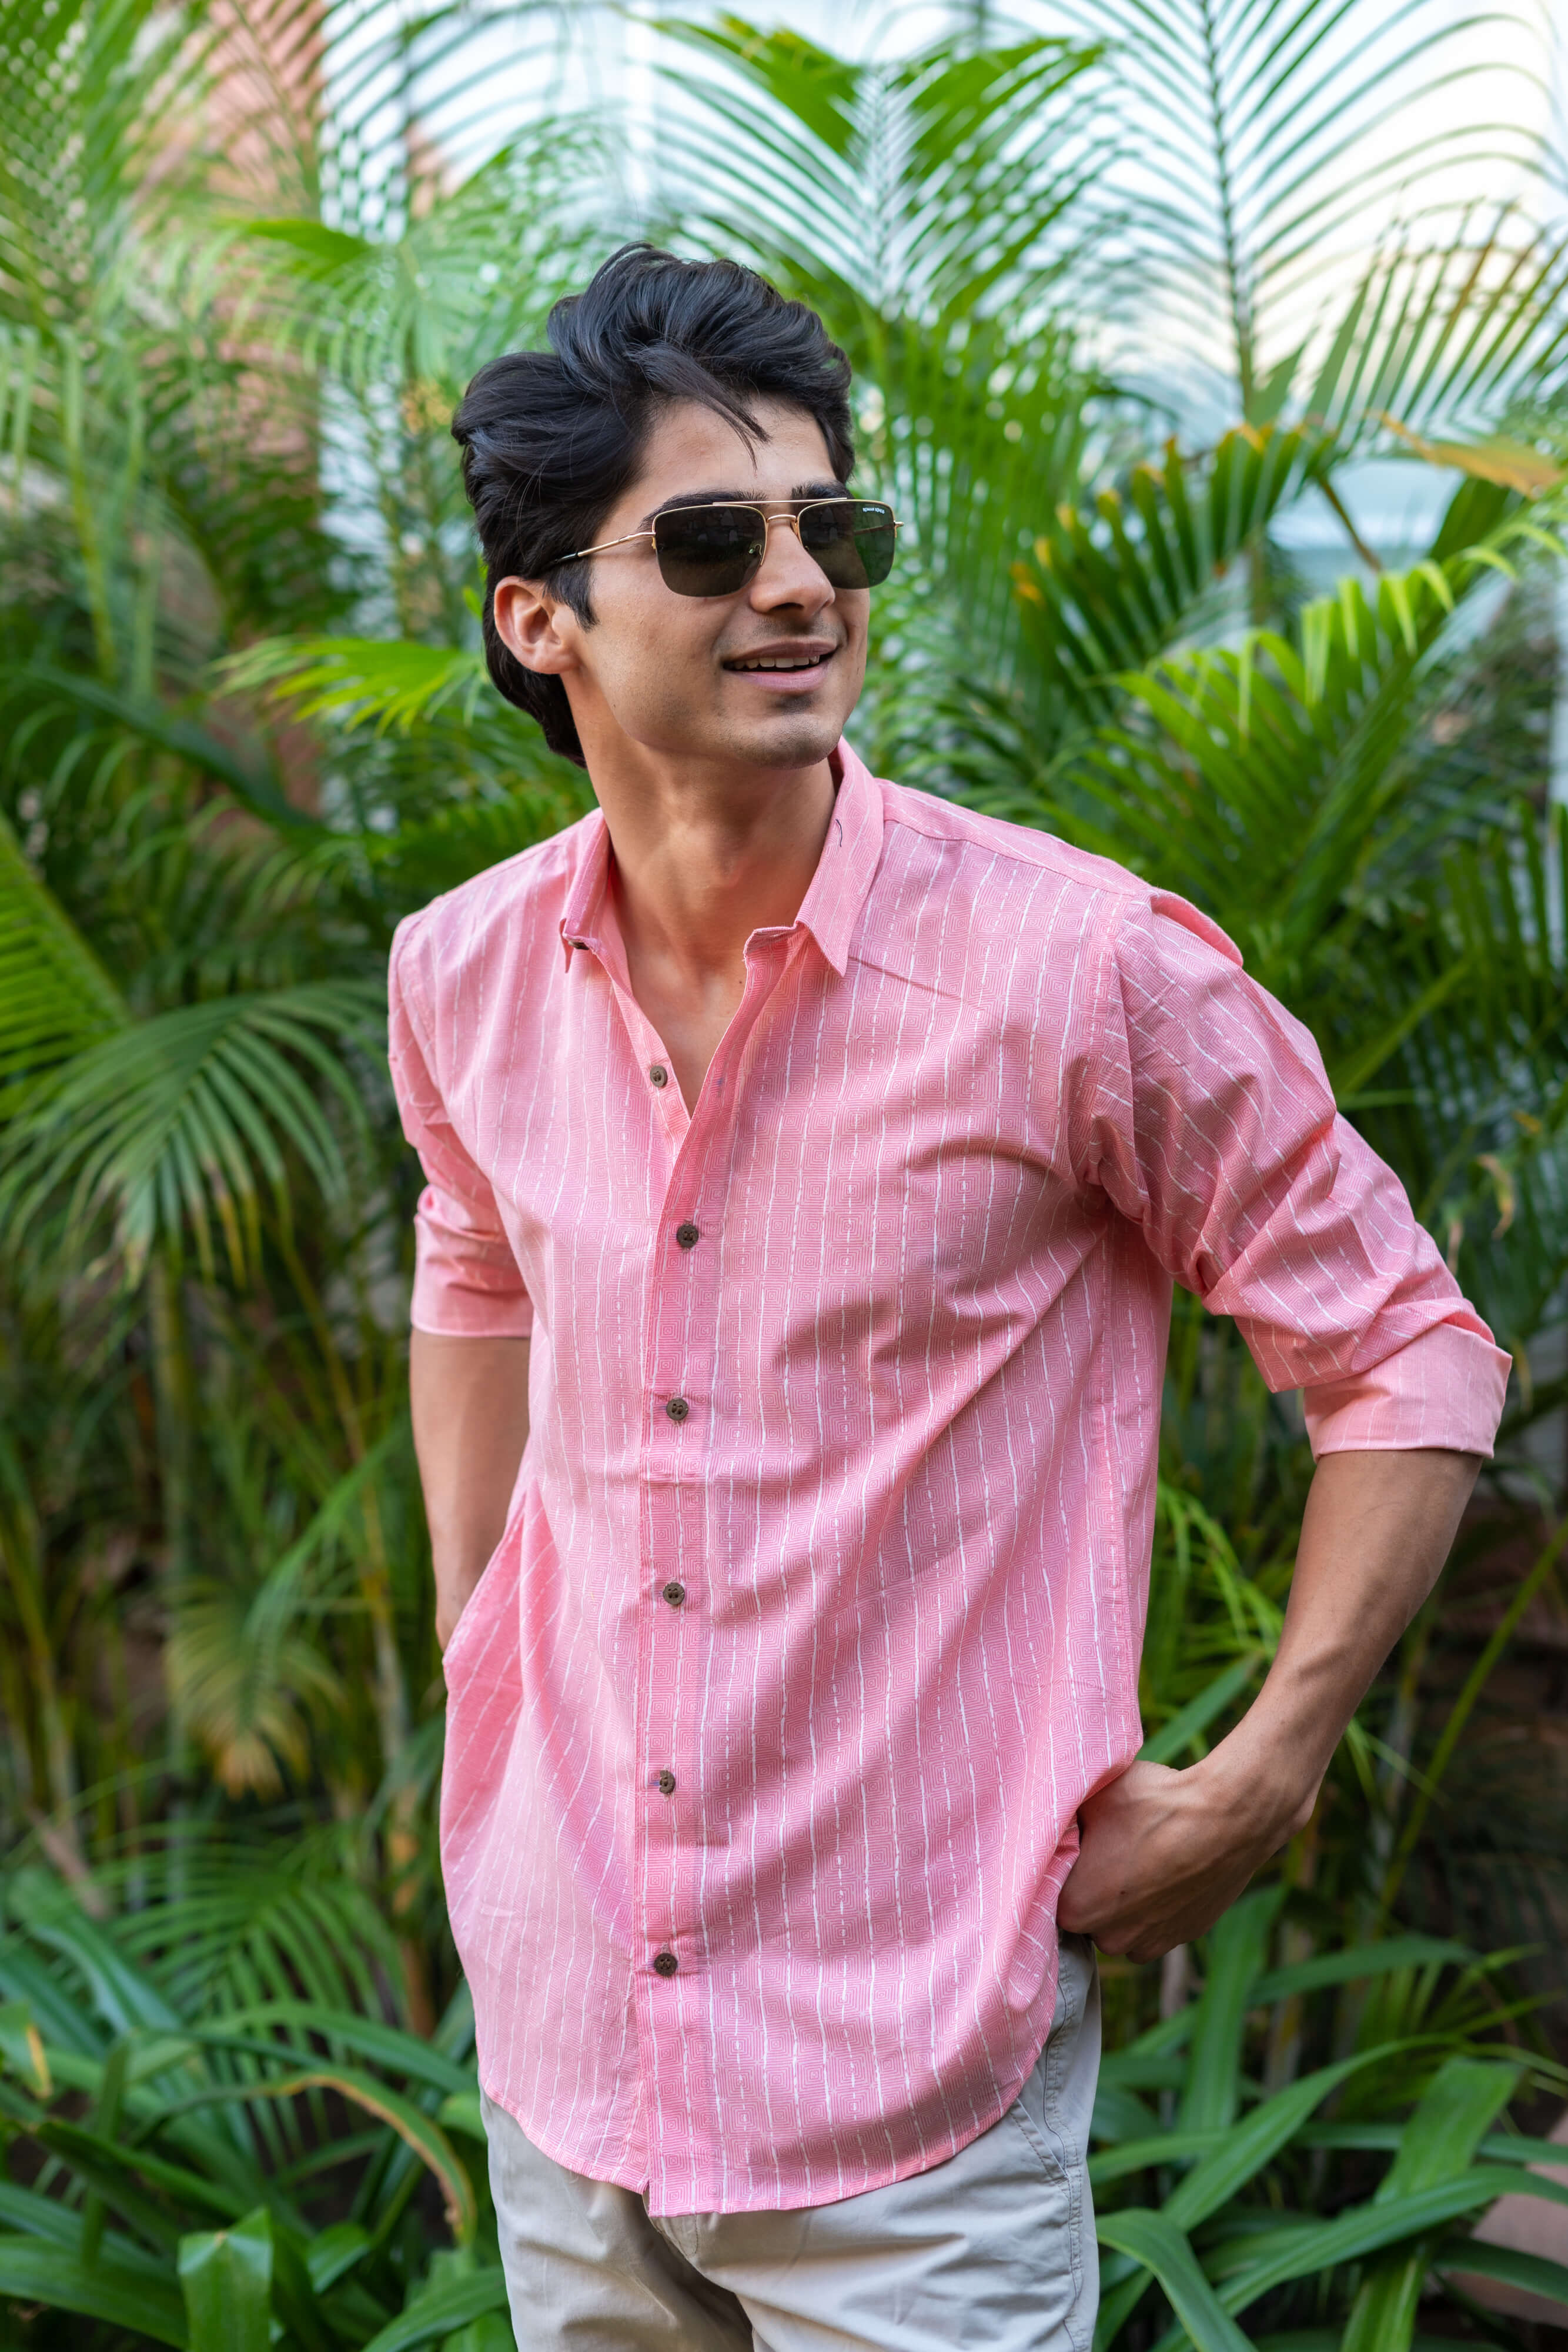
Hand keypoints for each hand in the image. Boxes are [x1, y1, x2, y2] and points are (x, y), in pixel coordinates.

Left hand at [1057, 1756, 1312, 1960]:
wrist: (1225, 1818)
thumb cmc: (1154, 1804)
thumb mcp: (1092, 1795)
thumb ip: (1061, 1816)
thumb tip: (1044, 1817)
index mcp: (1076, 1908)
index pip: (1051, 1894)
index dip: (1064, 1866)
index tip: (1079, 1844)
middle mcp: (1109, 1938)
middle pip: (1086, 1913)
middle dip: (1093, 1886)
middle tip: (1110, 1847)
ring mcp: (1149, 1942)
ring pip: (1121, 1924)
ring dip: (1125, 1901)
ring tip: (1141, 1856)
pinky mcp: (1183, 1937)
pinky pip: (1155, 1925)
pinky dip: (1155, 1905)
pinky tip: (1165, 1869)